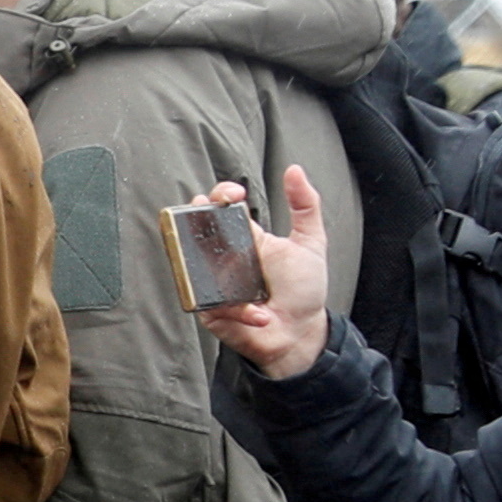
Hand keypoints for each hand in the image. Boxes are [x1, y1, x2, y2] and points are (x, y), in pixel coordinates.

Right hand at [198, 172, 334, 379]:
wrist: (299, 332)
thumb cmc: (303, 289)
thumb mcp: (310, 241)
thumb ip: (305, 206)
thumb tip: (293, 169)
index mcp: (245, 238)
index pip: (222, 208)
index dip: (221, 195)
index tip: (234, 194)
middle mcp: (224, 257)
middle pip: (196, 228)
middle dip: (196, 214)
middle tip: (208, 209)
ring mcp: (212, 282)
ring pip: (191, 260)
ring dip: (201, 254)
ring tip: (223, 259)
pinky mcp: (208, 308)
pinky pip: (208, 298)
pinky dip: (235, 305)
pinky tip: (258, 311)